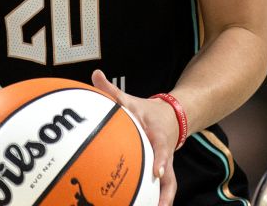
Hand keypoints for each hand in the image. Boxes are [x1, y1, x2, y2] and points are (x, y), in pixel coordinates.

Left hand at [92, 70, 178, 205]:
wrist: (171, 116)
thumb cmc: (145, 110)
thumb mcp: (130, 99)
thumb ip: (111, 90)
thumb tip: (95, 74)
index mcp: (156, 135)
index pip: (161, 147)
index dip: (160, 159)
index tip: (157, 171)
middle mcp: (163, 152)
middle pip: (168, 174)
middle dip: (165, 190)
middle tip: (160, 205)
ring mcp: (166, 164)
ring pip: (169, 186)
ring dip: (164, 200)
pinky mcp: (164, 172)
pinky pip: (163, 188)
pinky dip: (158, 200)